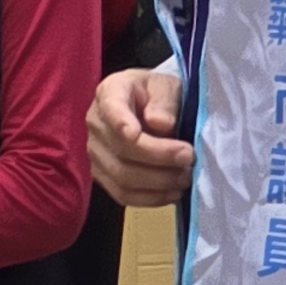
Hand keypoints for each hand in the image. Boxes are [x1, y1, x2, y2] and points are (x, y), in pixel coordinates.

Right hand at [87, 67, 191, 206]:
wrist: (147, 105)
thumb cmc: (157, 93)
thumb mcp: (166, 86)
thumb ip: (164, 101)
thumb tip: (161, 124)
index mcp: (110, 93)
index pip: (113, 111)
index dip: (129, 125)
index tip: (163, 129)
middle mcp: (95, 123)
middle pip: (121, 150)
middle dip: (160, 158)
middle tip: (189, 158)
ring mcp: (96, 152)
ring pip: (122, 177)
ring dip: (158, 182)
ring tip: (185, 176)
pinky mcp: (103, 175)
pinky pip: (122, 194)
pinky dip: (150, 198)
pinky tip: (172, 192)